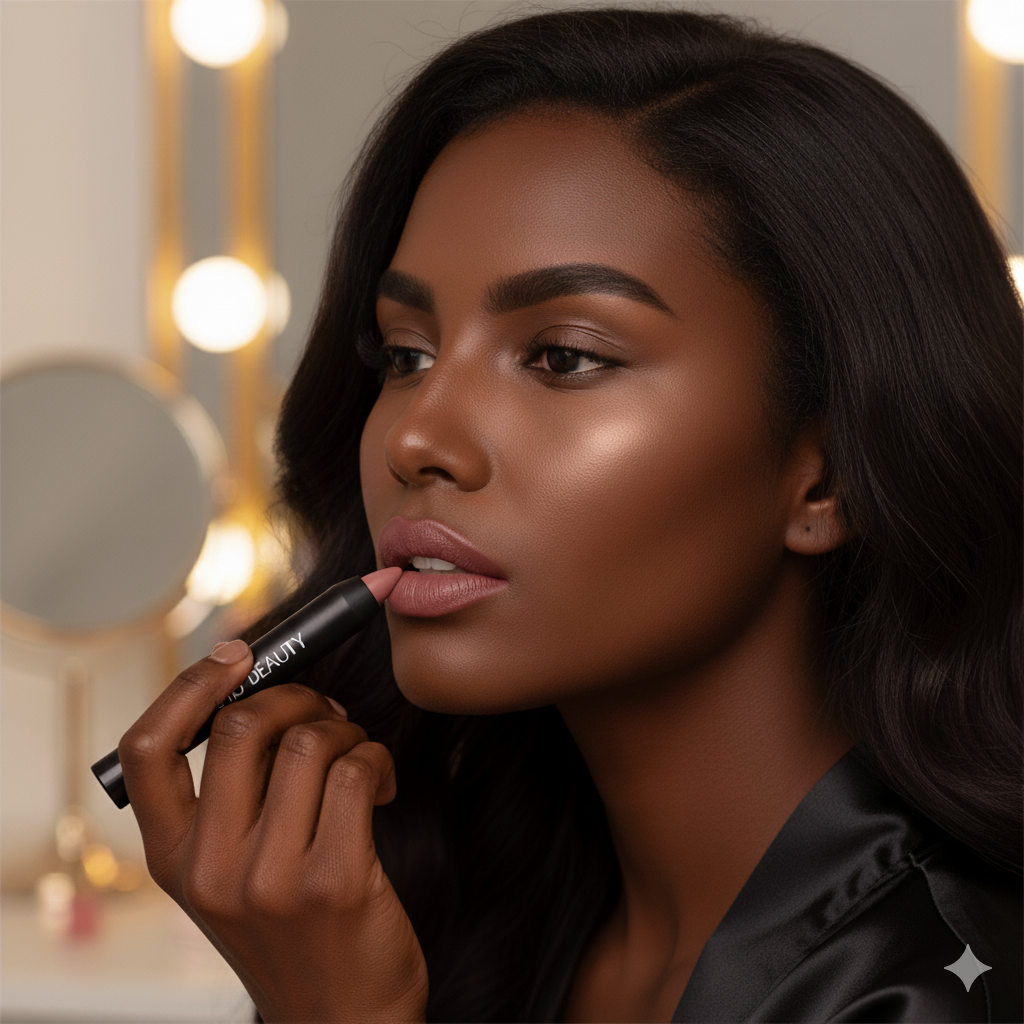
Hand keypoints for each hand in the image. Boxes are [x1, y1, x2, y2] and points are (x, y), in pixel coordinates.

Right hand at [118, 639, 428, 1022]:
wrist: (340, 1021)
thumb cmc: (293, 931)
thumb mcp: (231, 873)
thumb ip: (229, 797)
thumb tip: (253, 688)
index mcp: (173, 860)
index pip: (150, 750)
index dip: (190, 686)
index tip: (239, 655)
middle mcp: (211, 869)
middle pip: (240, 725)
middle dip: (296, 696)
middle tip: (325, 712)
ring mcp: (271, 879)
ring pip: (309, 742)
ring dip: (346, 730)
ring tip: (358, 756)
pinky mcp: (336, 881)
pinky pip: (357, 769)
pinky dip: (377, 757)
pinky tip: (382, 783)